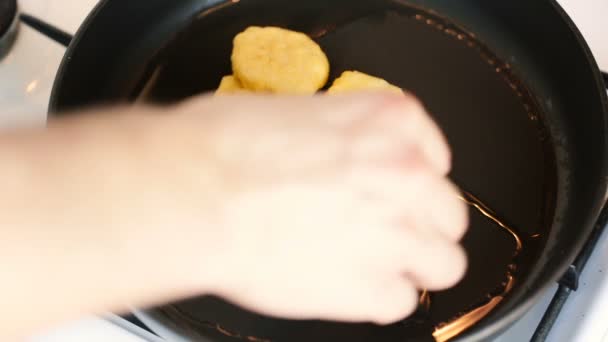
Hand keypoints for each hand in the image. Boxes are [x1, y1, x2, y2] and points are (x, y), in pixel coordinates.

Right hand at [162, 92, 467, 324]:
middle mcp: (408, 175)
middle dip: (419, 225)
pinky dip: (374, 299)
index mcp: (391, 122)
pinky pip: (399, 302)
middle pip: (449, 214)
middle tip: (382, 231)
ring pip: (444, 264)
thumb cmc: (223, 145)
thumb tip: (335, 158)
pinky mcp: (371, 287)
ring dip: (413, 266)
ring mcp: (397, 234)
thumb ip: (339, 138)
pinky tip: (343, 287)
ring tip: (373, 266)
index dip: (413, 179)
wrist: (195, 191)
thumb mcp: (294, 113)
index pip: (436, 157)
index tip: (395, 189)